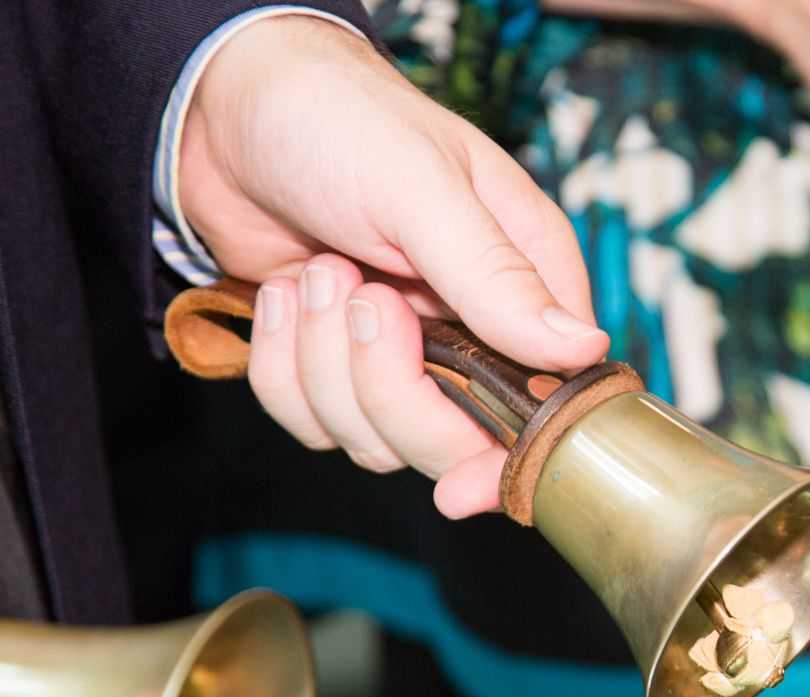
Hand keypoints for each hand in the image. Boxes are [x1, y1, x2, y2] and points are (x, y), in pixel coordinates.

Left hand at [179, 16, 611, 517]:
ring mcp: (403, 358)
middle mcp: (473, 333)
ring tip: (319, 273)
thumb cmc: (339, 119)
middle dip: (390, 389)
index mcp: (524, 284)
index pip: (547, 402)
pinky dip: (283, 368)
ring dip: (325, 366)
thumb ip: (495, 276)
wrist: (227, 103)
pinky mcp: (334, 368)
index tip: (465, 481)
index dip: (509, 451)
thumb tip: (582, 349)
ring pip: (376, 440)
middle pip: (455, 442)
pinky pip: (312, 423)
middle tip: (365, 298)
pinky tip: (289, 295)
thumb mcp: (422, 188)